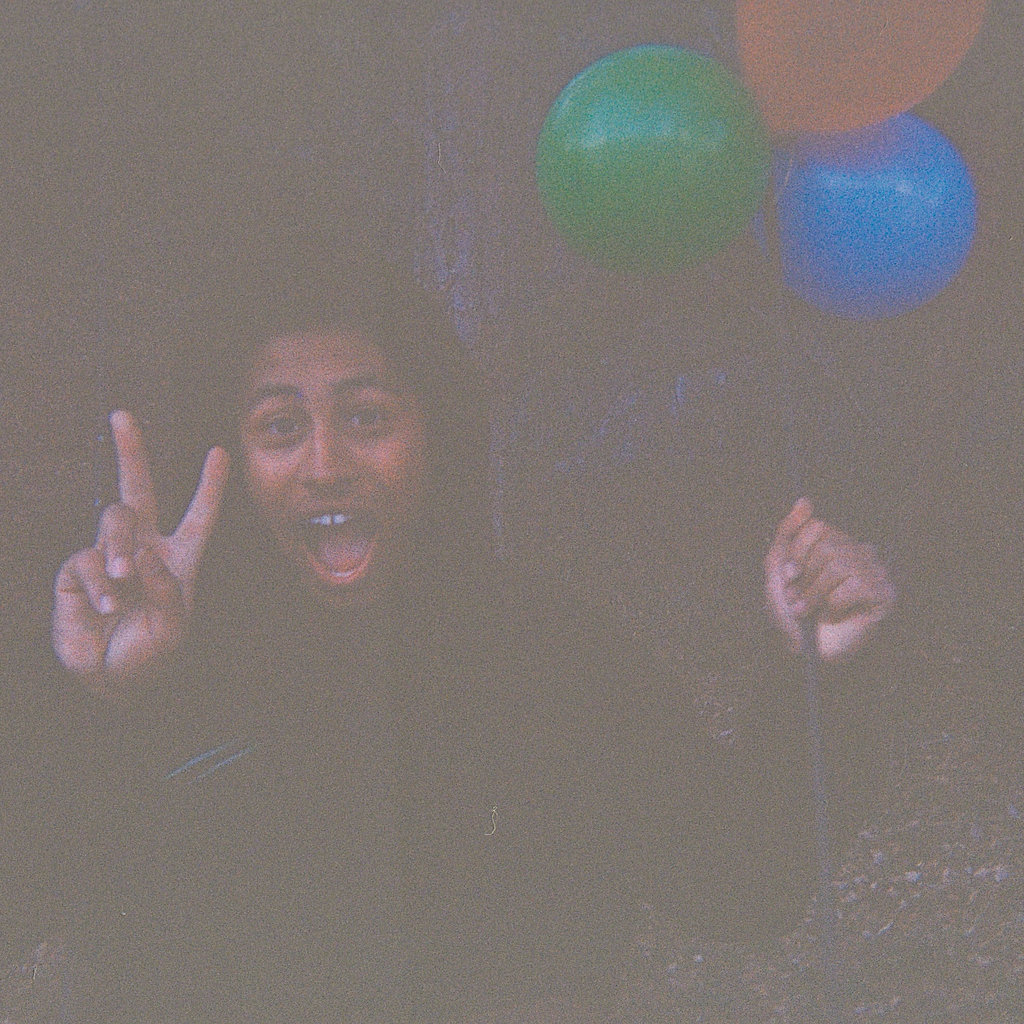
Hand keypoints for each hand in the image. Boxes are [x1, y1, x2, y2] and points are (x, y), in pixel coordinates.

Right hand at [52, 411, 228, 696]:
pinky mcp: (77, 571)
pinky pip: (86, 559)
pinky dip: (98, 582)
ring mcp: (109, 557)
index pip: (199, 515)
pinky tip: (105, 604)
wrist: (113, 680)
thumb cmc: (152, 653)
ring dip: (119, 547)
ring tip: (122, 583)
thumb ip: (167, 589)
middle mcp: (144, 549)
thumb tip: (142, 553)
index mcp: (179, 558)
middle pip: (138, 489)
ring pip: (115, 519)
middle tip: (121, 415)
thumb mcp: (174, 627)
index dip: (210, 485)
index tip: (221, 451)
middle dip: (130, 452)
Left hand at [765, 497, 894, 660]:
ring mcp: (873, 570)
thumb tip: (804, 499)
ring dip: (815, 595)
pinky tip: (835, 615)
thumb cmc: (790, 610)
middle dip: (805, 580)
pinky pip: (853, 586)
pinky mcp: (884, 593)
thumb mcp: (778, 568)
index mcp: (833, 542)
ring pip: (837, 565)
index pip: (816, 527)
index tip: (790, 577)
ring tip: (812, 611)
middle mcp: (857, 551)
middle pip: (826, 547)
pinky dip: (834, 606)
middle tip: (800, 600)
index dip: (797, 554)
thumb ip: (787, 532)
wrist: (804, 650)